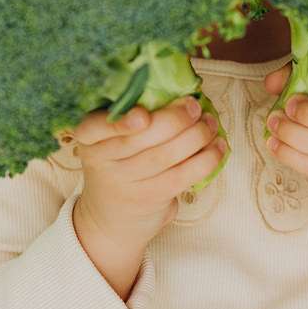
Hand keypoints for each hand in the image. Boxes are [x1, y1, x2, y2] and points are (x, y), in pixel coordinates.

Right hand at [65, 95, 226, 247]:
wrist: (110, 220)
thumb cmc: (118, 165)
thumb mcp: (109, 142)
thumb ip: (130, 117)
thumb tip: (177, 88)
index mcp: (89, 140)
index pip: (93, 128)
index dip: (118, 122)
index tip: (142, 115)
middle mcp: (102, 162)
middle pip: (139, 139)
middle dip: (173, 120)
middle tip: (195, 106)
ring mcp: (126, 183)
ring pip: (165, 156)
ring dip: (195, 136)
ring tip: (210, 123)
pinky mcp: (151, 198)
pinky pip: (182, 176)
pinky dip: (205, 159)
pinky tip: (218, 146)